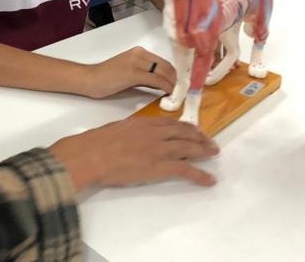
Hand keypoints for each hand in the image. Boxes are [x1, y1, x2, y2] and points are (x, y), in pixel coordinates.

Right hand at [50, 116, 218, 191]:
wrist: (91, 154)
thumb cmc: (95, 143)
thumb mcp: (115, 129)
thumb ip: (129, 131)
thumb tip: (131, 137)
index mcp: (143, 123)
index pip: (171, 123)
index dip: (185, 127)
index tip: (193, 130)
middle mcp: (155, 133)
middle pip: (184, 133)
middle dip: (199, 137)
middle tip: (210, 141)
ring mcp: (159, 149)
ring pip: (189, 148)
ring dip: (204, 151)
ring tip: (214, 154)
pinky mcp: (160, 166)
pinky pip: (186, 170)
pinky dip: (200, 175)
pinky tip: (210, 180)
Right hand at [82, 46, 175, 98]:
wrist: (90, 79)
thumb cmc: (106, 78)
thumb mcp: (129, 72)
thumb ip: (145, 75)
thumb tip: (161, 84)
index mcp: (138, 52)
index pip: (163, 62)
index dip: (173, 74)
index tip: (178, 85)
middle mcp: (139, 54)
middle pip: (166, 66)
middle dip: (175, 79)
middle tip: (179, 92)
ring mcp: (136, 62)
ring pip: (163, 72)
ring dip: (172, 84)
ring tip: (175, 94)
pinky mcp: (133, 73)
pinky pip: (156, 79)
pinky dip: (165, 87)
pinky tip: (167, 94)